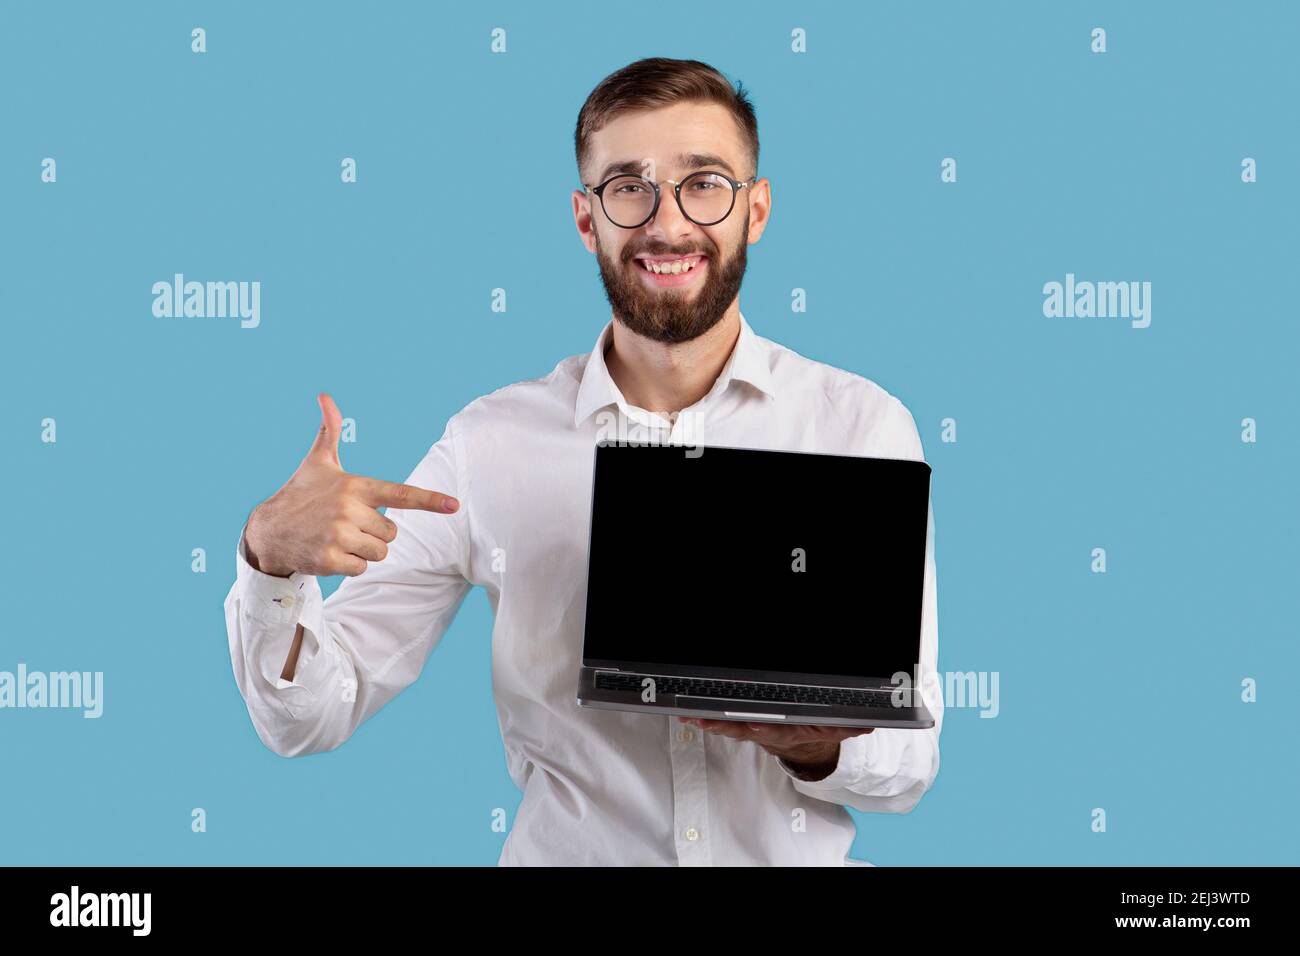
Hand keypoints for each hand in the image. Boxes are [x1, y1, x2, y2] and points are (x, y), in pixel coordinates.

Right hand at [243, 392, 459, 577]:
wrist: (268, 530)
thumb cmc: (300, 493)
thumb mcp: (318, 462)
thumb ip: (330, 432)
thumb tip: (325, 395)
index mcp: (355, 486)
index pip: (400, 494)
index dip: (429, 500)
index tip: (454, 505)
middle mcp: (348, 509)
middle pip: (391, 533)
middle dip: (374, 533)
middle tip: (347, 525)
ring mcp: (339, 535)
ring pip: (380, 552)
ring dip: (364, 551)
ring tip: (338, 538)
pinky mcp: (330, 559)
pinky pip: (362, 568)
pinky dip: (350, 566)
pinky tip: (330, 553)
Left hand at [679, 716, 871, 778]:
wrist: (800, 748)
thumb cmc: (811, 730)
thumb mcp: (831, 730)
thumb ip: (846, 727)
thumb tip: (866, 725)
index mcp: (787, 731)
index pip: (777, 730)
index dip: (766, 729)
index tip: (756, 726)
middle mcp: (765, 731)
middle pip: (744, 729)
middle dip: (725, 726)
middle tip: (709, 722)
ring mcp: (749, 729)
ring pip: (727, 727)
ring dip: (709, 723)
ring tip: (691, 717)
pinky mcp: (738, 725)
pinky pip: (720, 721)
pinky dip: (704, 718)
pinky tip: (689, 713)